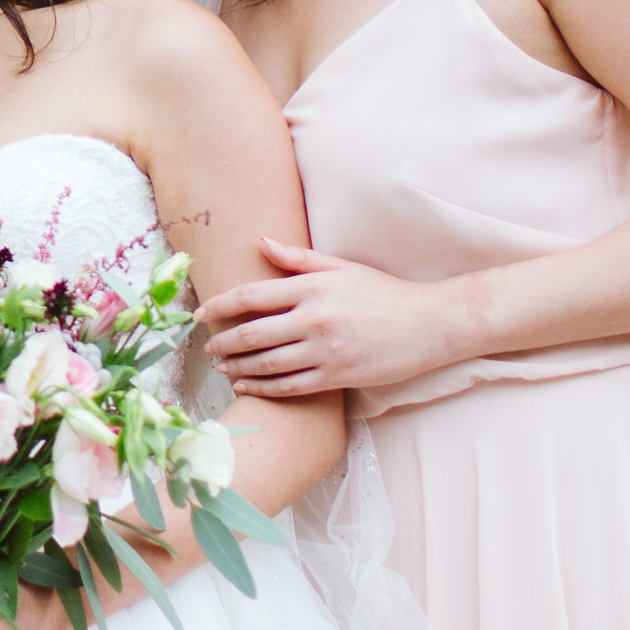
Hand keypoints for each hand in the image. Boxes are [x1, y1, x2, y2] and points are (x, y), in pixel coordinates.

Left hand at [192, 238, 460, 396]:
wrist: (430, 324)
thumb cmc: (384, 292)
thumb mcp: (342, 267)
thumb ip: (298, 259)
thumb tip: (260, 242)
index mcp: (313, 287)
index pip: (251, 296)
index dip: (219, 306)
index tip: (199, 314)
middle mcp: (315, 319)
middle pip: (252, 333)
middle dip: (223, 341)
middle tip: (207, 346)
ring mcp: (325, 351)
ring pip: (266, 363)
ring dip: (238, 367)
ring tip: (223, 367)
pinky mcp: (337, 377)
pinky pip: (289, 386)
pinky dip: (262, 388)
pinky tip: (247, 386)